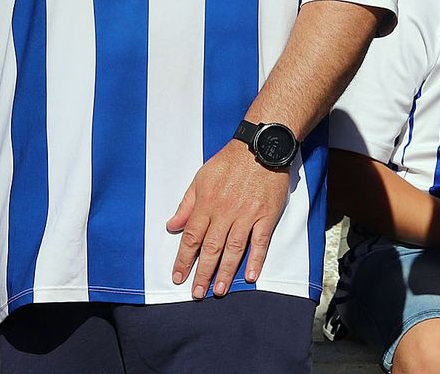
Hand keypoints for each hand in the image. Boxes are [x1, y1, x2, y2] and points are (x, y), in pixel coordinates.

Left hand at [167, 140, 291, 298]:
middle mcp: (225, 212)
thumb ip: (187, 204)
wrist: (261, 146)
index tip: (178, 276)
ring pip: (234, 248)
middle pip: (211, 248)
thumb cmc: (230, 161)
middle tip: (197, 293)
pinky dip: (256, 259)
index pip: (191, 237)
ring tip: (220, 290)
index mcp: (207, 204)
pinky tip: (251, 275)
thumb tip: (172, 225)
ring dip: (226, 271)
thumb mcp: (201, 178)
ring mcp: (247, 215)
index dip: (183, 259)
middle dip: (203, 273)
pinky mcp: (267, 215)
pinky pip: (261, 241)